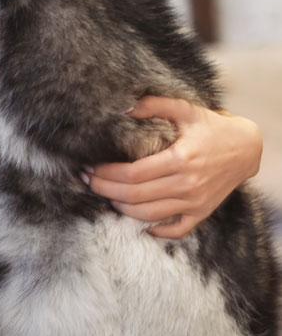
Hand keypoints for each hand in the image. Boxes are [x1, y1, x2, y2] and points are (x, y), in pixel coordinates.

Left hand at [83, 96, 262, 238]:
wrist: (248, 147)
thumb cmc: (213, 127)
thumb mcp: (186, 110)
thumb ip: (154, 105)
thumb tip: (123, 106)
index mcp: (180, 159)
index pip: (132, 174)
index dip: (106, 174)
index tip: (90, 168)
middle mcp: (187, 184)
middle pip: (134, 196)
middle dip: (105, 190)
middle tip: (88, 182)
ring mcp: (195, 202)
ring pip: (148, 214)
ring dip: (122, 209)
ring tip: (106, 197)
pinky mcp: (202, 212)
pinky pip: (176, 230)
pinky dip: (156, 230)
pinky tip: (139, 223)